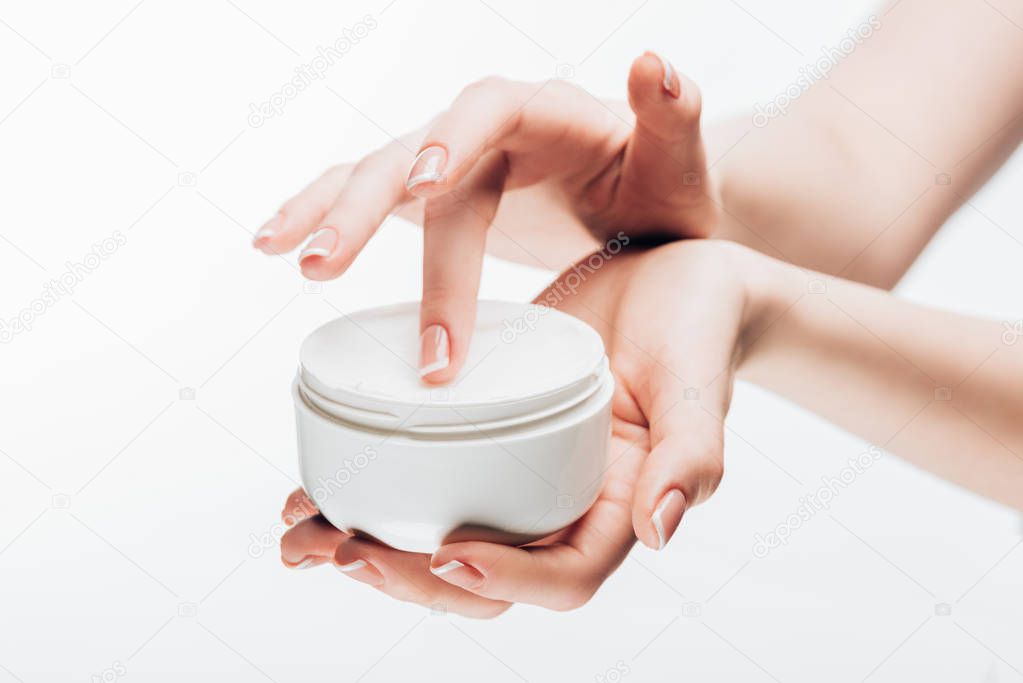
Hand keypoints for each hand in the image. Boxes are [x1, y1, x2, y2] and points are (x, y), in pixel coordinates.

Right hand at [253, 52, 719, 380]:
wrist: (643, 216)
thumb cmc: (662, 193)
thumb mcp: (681, 167)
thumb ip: (673, 119)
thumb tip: (655, 62)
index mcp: (547, 113)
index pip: (488, 111)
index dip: (450, 139)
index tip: (425, 187)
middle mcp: (489, 129)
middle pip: (413, 152)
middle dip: (364, 208)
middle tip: (323, 266)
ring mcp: (453, 159)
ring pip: (374, 172)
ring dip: (324, 210)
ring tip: (278, 251)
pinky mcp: (433, 193)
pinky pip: (370, 197)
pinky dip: (321, 213)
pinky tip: (280, 243)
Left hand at [279, 240, 781, 616]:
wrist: (673, 278)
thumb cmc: (699, 325)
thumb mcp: (697, 379)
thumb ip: (691, 454)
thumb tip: (660, 532)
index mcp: (617, 510)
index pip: (560, 577)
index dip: (504, 578)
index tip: (445, 553)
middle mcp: (564, 506)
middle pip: (484, 576)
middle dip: (408, 578)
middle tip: (338, 550)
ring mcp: (523, 477)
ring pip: (443, 541)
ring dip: (372, 550)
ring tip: (300, 535)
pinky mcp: (490, 439)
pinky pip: (429, 482)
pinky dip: (371, 495)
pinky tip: (314, 492)